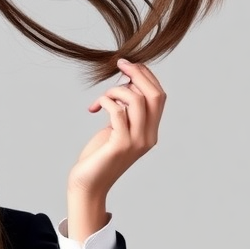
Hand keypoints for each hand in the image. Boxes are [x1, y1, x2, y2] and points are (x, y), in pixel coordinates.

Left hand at [67, 60, 165, 200]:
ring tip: (101, 100)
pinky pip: (117, 112)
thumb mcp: (117, 129)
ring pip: (137, 100)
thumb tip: (127, 83)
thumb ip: (126, 111)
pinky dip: (105, 102)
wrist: (89, 184)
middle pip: (155, 95)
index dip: (146, 76)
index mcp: (151, 131)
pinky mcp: (119, 145)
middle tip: (120, 64)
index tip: (128, 65)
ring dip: (116, 90)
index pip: (160, 96)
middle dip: (138, 74)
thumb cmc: (99, 155)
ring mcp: (136, 142)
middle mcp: (148, 137)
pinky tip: (94, 108)